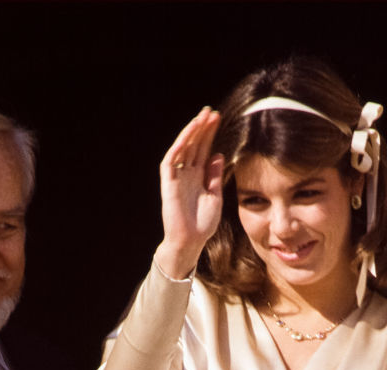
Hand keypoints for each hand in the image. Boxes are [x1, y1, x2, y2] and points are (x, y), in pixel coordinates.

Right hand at [155, 107, 224, 278]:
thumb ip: (215, 176)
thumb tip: (218, 154)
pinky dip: (178, 148)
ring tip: (201, 118)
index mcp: (198, 177)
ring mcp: (177, 177)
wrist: (191, 241)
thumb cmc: (203, 223)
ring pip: (182, 149)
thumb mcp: (215, 196)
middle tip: (211, 112)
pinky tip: (188, 136)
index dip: (209, 134)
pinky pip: (171, 161)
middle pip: (194, 145)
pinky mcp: (168, 183)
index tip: (218, 119)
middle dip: (201, 128)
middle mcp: (186, 174)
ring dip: (191, 133)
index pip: (203, 150)